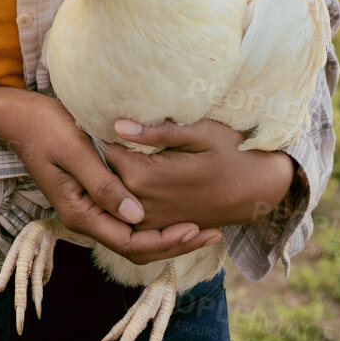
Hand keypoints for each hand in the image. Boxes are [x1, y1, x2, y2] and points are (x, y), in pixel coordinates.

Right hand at [0, 93, 221, 265]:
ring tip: (201, 227)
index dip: (164, 240)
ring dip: (167, 235)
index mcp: (80, 213)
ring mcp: (89, 210)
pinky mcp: (94, 197)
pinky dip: (154, 222)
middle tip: (210, 233)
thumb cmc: (46, 128)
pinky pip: (128, 221)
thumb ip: (104, 184)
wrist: (19, 118)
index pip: (130, 242)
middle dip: (174, 244)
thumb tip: (138, 215)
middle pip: (136, 247)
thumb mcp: (76, 152)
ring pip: (134, 237)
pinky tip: (176, 211)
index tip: (193, 228)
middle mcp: (85, 219)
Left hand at [100, 118, 294, 231]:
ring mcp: (150, 220)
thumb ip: (156, 131)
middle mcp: (142, 204)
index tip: (84, 114)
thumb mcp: (199, 133)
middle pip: (101, 177)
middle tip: (81, 129)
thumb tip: (117, 125)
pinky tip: (116, 175)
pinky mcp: (158, 226)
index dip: (92, 133)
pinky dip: (116, 196)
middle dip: (92, 155)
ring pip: (110, 198)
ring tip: (95, 149)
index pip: (103, 153)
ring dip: (102, 177)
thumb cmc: (232, 152)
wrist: (258, 190)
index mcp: (147, 178)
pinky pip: (125, 213)